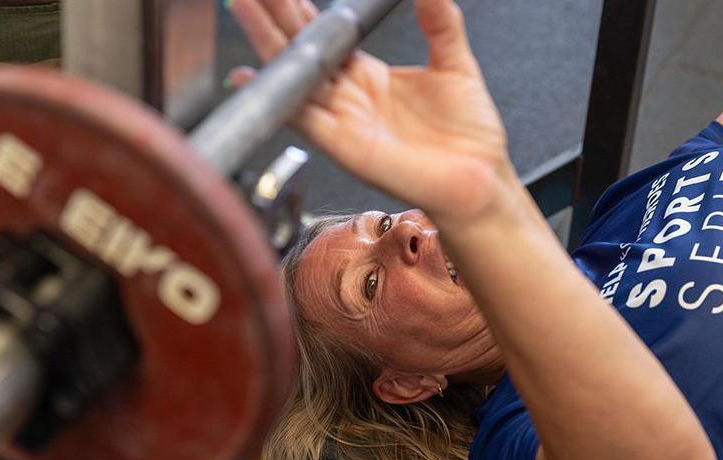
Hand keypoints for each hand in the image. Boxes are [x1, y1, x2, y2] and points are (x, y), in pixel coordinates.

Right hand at [228, 0, 516, 222]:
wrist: (481, 179)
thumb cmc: (468, 136)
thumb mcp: (455, 65)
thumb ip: (441, 23)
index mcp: (368, 75)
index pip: (324, 33)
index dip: (299, 7)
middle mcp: (348, 97)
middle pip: (301, 48)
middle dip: (272, 15)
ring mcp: (342, 120)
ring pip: (295, 74)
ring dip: (266, 41)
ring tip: (242, 6)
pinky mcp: (344, 144)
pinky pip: (301, 118)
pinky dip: (276, 98)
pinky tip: (247, 79)